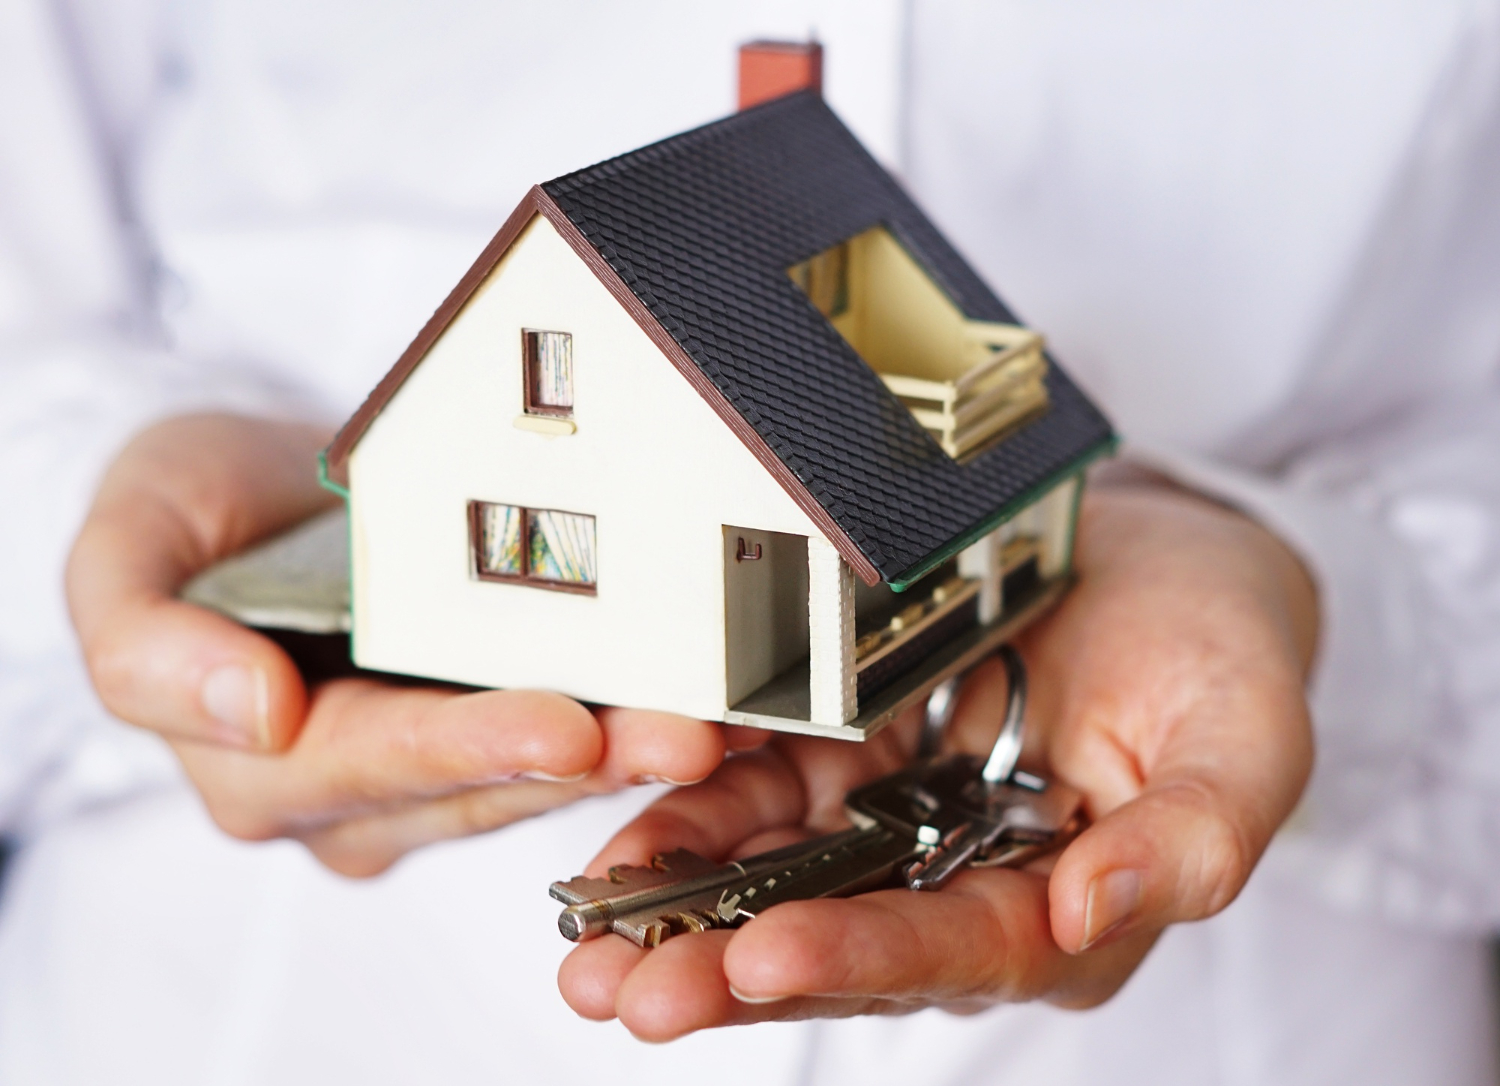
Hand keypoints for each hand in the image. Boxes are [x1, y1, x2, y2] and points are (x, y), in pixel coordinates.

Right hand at [67, 413, 751, 874]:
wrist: (255, 488)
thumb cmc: (189, 516)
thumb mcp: (125, 551)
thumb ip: (148, 645)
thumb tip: (252, 713)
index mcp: (262, 768)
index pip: (375, 761)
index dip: (470, 746)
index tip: (564, 727)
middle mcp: (359, 794)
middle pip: (485, 783)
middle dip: (593, 757)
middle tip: (689, 732)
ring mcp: (436, 771)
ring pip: (544, 771)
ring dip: (636, 746)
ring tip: (724, 714)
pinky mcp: (495, 729)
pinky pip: (570, 732)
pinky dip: (637, 712)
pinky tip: (710, 692)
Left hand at [557, 479, 1316, 1037]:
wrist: (1160, 557)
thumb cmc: (1218, 651)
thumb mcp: (1244, 740)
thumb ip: (1192, 841)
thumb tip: (1092, 914)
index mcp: (1062, 907)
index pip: (955, 950)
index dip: (860, 956)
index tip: (761, 955)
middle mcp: (964, 883)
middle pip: (838, 939)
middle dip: (726, 967)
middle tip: (619, 992)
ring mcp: (896, 821)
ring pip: (777, 878)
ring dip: (679, 909)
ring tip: (581, 938)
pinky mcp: (847, 756)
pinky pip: (758, 794)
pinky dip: (688, 815)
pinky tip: (618, 834)